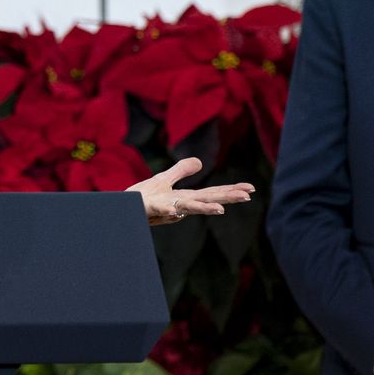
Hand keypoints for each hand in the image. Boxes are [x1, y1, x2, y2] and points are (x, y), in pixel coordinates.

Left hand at [124, 157, 253, 225]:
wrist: (122, 208)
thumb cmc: (142, 197)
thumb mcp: (164, 178)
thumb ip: (181, 170)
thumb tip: (200, 162)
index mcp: (185, 197)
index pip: (212, 192)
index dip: (231, 190)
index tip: (251, 189)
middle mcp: (179, 203)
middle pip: (207, 198)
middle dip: (227, 197)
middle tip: (247, 196)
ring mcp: (167, 207)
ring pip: (189, 207)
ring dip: (204, 208)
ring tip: (221, 210)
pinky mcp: (151, 208)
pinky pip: (162, 210)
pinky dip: (169, 212)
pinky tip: (176, 212)